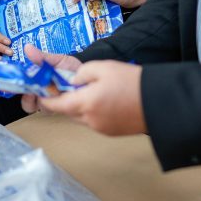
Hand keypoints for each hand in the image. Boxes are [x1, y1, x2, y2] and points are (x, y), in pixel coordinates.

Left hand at [27, 48, 146, 135]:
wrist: (160, 101)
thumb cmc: (132, 82)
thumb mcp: (102, 67)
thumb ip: (81, 73)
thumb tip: (72, 81)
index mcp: (85, 103)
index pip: (56, 105)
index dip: (46, 99)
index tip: (40, 94)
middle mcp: (90, 120)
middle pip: (67, 111)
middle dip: (65, 100)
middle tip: (68, 87)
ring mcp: (101, 129)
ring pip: (80, 117)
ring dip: (80, 106)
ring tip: (92, 91)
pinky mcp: (112, 132)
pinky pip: (93, 122)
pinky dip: (92, 112)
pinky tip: (104, 100)